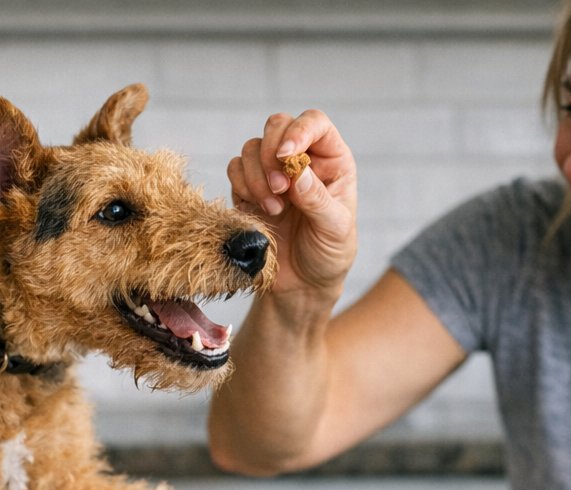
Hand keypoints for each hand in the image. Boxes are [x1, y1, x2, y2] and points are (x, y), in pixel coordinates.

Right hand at [228, 109, 357, 297]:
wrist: (302, 285)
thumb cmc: (327, 255)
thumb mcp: (335, 229)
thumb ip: (318, 199)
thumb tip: (298, 172)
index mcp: (332, 160)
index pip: (314, 122)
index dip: (298, 130)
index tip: (286, 155)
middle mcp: (302, 159)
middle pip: (277, 126)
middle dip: (271, 154)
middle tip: (280, 189)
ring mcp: (273, 173)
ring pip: (252, 148)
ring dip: (257, 176)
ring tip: (274, 209)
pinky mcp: (249, 190)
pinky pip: (235, 170)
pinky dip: (243, 186)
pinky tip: (261, 211)